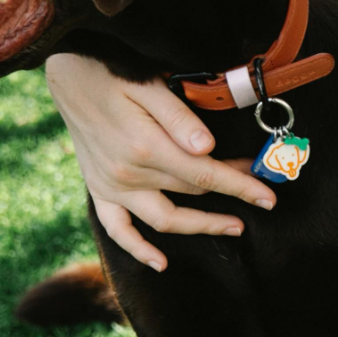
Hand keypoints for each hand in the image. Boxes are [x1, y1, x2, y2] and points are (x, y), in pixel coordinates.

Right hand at [44, 52, 278, 269]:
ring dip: (200, 226)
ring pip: (164, 219)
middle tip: (259, 189)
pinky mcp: (99, 189)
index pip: (205, 175)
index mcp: (146, 146)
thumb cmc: (114, 73)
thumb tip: (208, 148)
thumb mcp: (150, 85)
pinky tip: (161, 263)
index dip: (241, 187)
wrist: (68, 75)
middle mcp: (128, 174)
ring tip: (234, 226)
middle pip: (192, 193)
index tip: (269, 196)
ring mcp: (112, 186)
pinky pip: (118, 229)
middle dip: (230, 192)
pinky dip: (138, 249)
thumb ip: (180, 119)